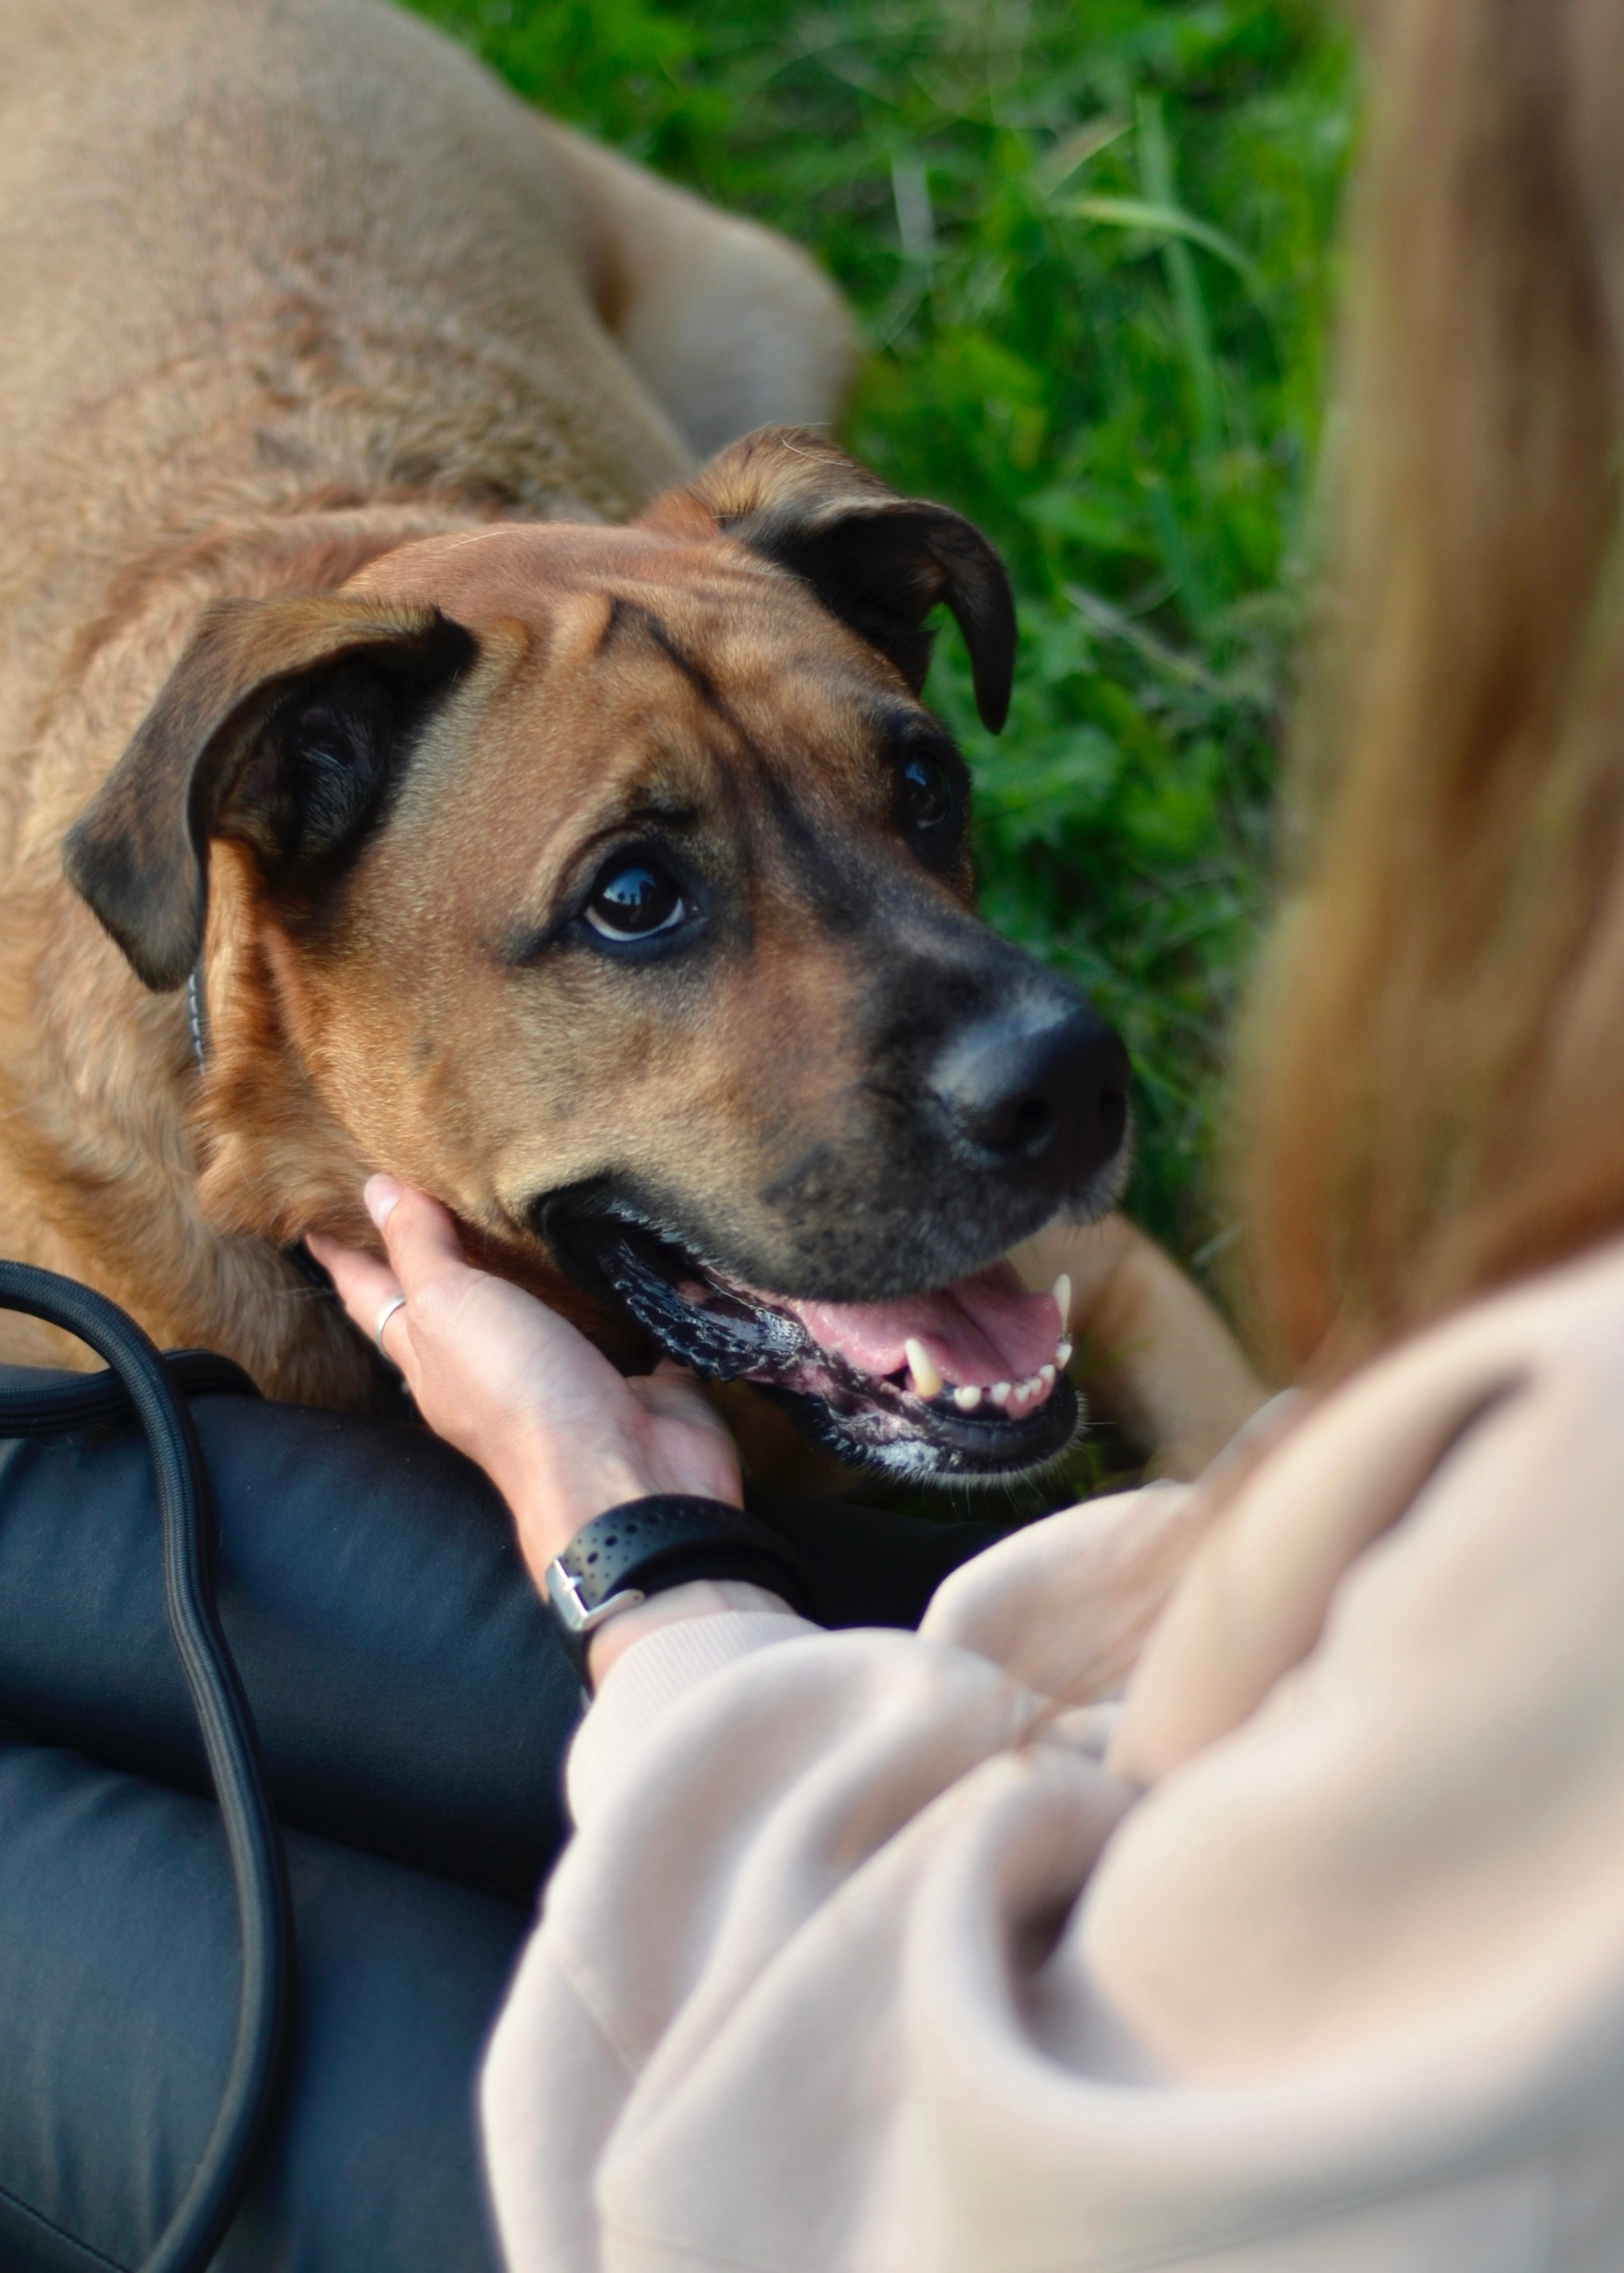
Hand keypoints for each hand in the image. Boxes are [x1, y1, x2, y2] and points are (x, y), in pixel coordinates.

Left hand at [306, 1177, 742, 1588]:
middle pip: (452, 1307)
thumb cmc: (520, 1395)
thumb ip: (418, 1249)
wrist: (624, 1481)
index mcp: (434, 1357)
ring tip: (531, 1213)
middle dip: (437, 1259)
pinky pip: (641, 1328)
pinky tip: (657, 1254)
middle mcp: (492, 1369)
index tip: (315, 1221)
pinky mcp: (637, 1381)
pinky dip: (649, 1294)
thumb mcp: (451, 1308)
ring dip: (538, 1274)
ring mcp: (565, 1377)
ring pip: (543, 1315)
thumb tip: (375, 1189)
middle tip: (425, 1198)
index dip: (345, 1259)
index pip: (374, 1295)